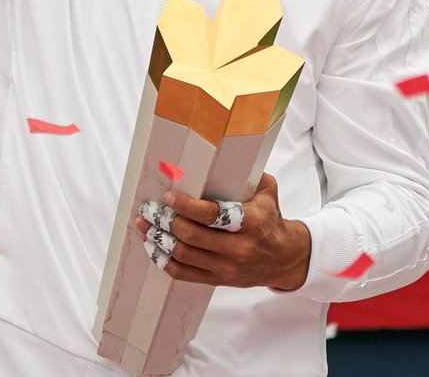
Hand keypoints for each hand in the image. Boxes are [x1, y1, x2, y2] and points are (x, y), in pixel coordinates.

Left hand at [134, 173, 310, 289]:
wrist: (285, 258)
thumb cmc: (271, 219)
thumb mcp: (267, 191)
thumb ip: (249, 174)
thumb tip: (224, 149)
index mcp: (250, 222)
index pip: (212, 215)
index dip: (186, 206)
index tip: (168, 196)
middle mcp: (238, 247)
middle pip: (193, 236)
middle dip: (167, 222)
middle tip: (149, 210)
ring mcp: (227, 267)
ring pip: (185, 256)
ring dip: (160, 240)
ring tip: (144, 226)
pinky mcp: (218, 280)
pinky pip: (186, 275)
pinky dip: (166, 263)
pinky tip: (154, 249)